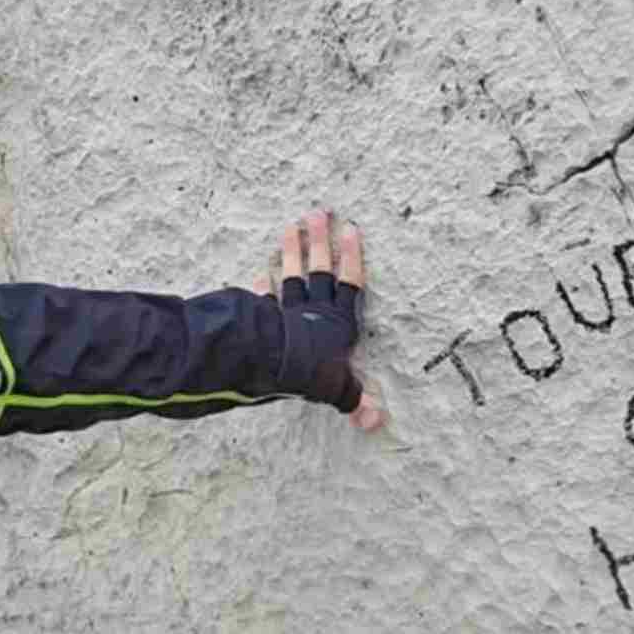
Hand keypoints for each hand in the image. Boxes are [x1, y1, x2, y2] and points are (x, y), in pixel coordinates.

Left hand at [251, 210, 386, 431]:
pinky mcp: (264, 318)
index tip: (352, 230)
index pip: (350, 284)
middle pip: (320, 269)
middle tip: (318, 212)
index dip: (352, 258)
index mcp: (338, 323)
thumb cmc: (311, 374)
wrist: (271, 365)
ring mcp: (287, 311)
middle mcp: (314, 311)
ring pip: (291, 275)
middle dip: (321, 241)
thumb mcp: (339, 390)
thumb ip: (355, 400)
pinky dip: (260, 288)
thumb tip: (376, 422)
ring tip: (290, 227)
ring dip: (291, 252)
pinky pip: (263, 299)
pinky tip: (258, 275)